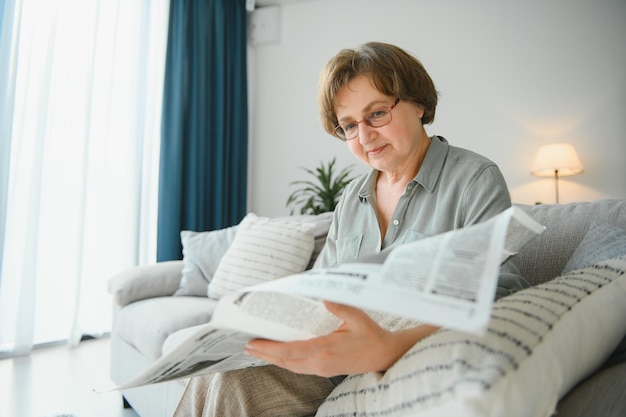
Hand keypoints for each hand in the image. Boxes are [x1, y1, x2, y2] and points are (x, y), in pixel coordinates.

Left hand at [244, 301, 436, 376]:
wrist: (384, 355)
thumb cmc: (371, 335)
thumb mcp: (357, 317)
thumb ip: (339, 306)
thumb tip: (323, 296)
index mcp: (325, 349)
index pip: (290, 351)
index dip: (269, 348)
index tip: (253, 342)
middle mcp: (320, 363)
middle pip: (285, 361)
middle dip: (264, 354)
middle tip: (247, 345)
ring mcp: (321, 369)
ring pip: (290, 366)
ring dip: (272, 359)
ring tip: (257, 349)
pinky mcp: (324, 370)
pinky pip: (298, 368)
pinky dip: (285, 361)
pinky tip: (278, 355)